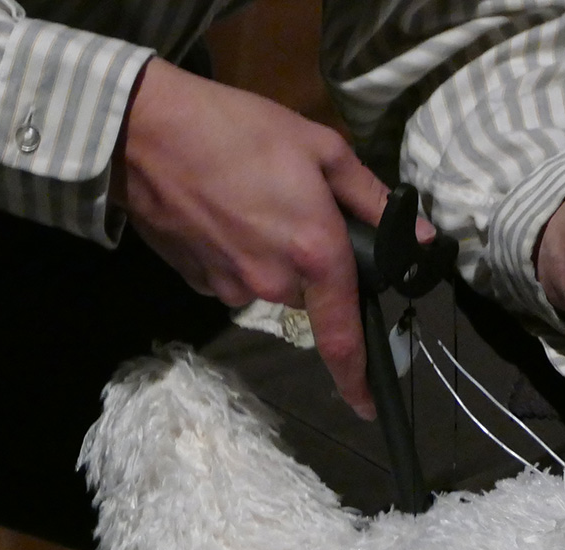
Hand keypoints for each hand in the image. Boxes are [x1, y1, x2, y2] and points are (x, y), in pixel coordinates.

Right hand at [112, 59, 389, 418]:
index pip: (344, 336)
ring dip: (272, 255)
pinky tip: (220, 211)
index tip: (369, 405)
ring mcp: (230, 287)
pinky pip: (233, 277)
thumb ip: (373, 198)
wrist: (142, 130)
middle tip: (295, 208)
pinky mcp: (196, 281)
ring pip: (270, 284)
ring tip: (250, 199)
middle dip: (312, 264)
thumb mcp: (319, 147)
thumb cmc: (236, 129)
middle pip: (309, 294)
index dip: (359, 379)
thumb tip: (422, 237)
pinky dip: (236, 252)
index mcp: (315, 253)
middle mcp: (275, 284)